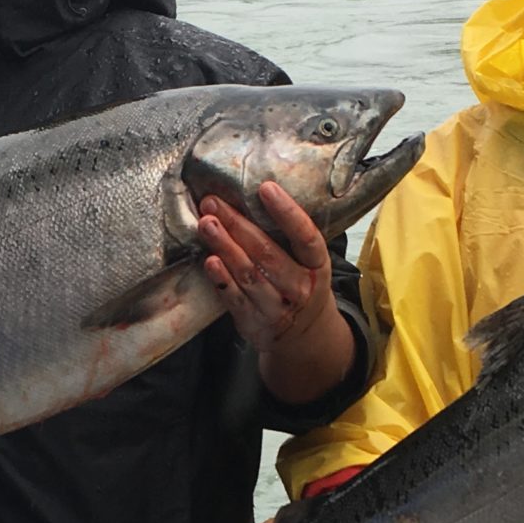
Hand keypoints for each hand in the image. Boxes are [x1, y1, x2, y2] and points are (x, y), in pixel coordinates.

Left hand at [198, 181, 354, 403]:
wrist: (303, 334)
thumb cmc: (299, 283)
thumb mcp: (307, 262)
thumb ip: (287, 236)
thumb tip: (252, 193)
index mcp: (317, 265)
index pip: (305, 236)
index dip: (286, 212)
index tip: (265, 188)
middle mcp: (299, 287)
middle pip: (267, 253)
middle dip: (238, 225)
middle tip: (214, 202)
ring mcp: (276, 307)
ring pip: (248, 274)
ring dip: (225, 247)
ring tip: (206, 224)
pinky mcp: (253, 321)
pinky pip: (234, 298)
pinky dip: (221, 279)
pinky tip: (209, 261)